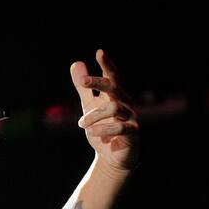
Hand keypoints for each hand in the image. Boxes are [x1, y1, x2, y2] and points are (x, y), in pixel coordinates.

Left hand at [71, 49, 139, 174]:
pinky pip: (120, 127)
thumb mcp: (89, 106)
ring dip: (94, 115)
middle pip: (114, 87)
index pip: (113, 76)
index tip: (99, 52)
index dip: (107, 64)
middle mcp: (125, 103)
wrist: (111, 157)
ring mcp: (130, 118)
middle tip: (83, 82)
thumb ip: (83, 87)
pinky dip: (102, 129)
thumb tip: (76, 63)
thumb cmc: (102, 128)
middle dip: (98, 82)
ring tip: (81, 124)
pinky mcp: (132, 133)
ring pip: (115, 107)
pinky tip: (91, 132)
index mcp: (115, 95)